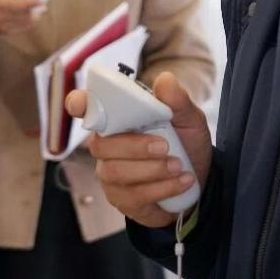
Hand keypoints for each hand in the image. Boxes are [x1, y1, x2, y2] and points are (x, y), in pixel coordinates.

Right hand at [0, 0, 47, 35]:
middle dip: (36, 10)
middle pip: (24, 15)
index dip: (31, 2)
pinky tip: (31, 17)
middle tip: (43, 4)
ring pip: (25, 24)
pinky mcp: (4, 32)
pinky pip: (21, 29)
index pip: (19, 5)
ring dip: (35, 17)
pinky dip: (28, 23)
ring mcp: (2, 26)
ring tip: (40, 10)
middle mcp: (1, 16)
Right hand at [66, 71, 211, 227]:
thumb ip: (177, 101)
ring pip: (116, 172)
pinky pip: (133, 195)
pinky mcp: (121, 198)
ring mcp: (110, 174)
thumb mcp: (189, 119)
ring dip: (152, 169)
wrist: (200, 178)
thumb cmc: (185, 143)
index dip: (79, 104)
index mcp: (118, 118)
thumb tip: (165, 80)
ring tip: (179, 166)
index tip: (79, 104)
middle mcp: (107, 145)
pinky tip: (182, 181)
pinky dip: (163, 187)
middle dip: (134, 146)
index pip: (87, 108)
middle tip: (165, 147)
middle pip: (100, 145)